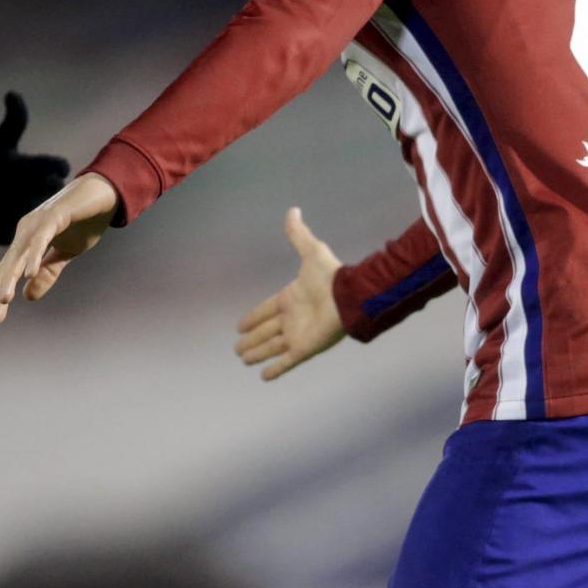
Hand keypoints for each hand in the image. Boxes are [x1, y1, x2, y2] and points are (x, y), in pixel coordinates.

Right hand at [0, 93, 71, 244]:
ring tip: (34, 198)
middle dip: (51, 185)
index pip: (60, 166)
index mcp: (26, 167)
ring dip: (46, 202)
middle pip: (58, 187)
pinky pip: (40, 224)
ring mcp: (23, 212)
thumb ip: (14, 119)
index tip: (50, 167)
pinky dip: (38, 219)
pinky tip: (29, 213)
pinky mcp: (19, 230)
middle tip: (41, 184)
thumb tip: (12, 93)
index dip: (57, 166)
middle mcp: (26, 190)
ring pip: (51, 207)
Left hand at [0, 173, 118, 323]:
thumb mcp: (66, 253)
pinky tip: (28, 274)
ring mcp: (38, 222)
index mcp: (27, 241)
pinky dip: (34, 256)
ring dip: (10, 277)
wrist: (104, 193)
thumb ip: (47, 273)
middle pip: (8, 264)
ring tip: (4, 300)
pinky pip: (41, 239)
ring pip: (20, 254)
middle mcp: (27, 231)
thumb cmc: (84, 222)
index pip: (7, 269)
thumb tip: (27, 297)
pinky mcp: (54, 215)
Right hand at [235, 207, 346, 380]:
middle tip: (236, 349)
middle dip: (251, 340)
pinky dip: (275, 370)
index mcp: (290, 298)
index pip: (265, 310)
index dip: (253, 317)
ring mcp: (297, 335)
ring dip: (257, 354)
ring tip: (243, 359)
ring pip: (271, 347)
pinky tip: (263, 377)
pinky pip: (285, 362)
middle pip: (265, 332)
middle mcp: (291, 318)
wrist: (351, 298)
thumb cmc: (331, 276)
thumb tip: (293, 210)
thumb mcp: (311, 251)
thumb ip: (299, 234)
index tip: (239, 325)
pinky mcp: (304, 349)